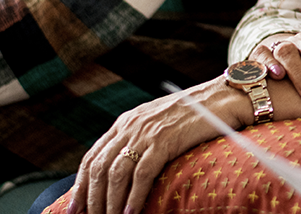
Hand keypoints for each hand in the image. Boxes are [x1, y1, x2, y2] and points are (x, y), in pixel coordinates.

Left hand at [70, 77, 247, 213]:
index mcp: (126, 122)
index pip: (92, 158)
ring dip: (110, 203)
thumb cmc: (198, 113)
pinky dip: (134, 196)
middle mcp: (131, 126)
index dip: (80, 186)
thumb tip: (127, 170)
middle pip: (99, 168)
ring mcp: (147, 132)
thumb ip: (141, 140)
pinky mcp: (165, 140)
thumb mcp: (159, 123)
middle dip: (92, 200)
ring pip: (116, 174)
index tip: (75, 208)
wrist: (225, 97)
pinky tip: (130, 212)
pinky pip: (142, 174)